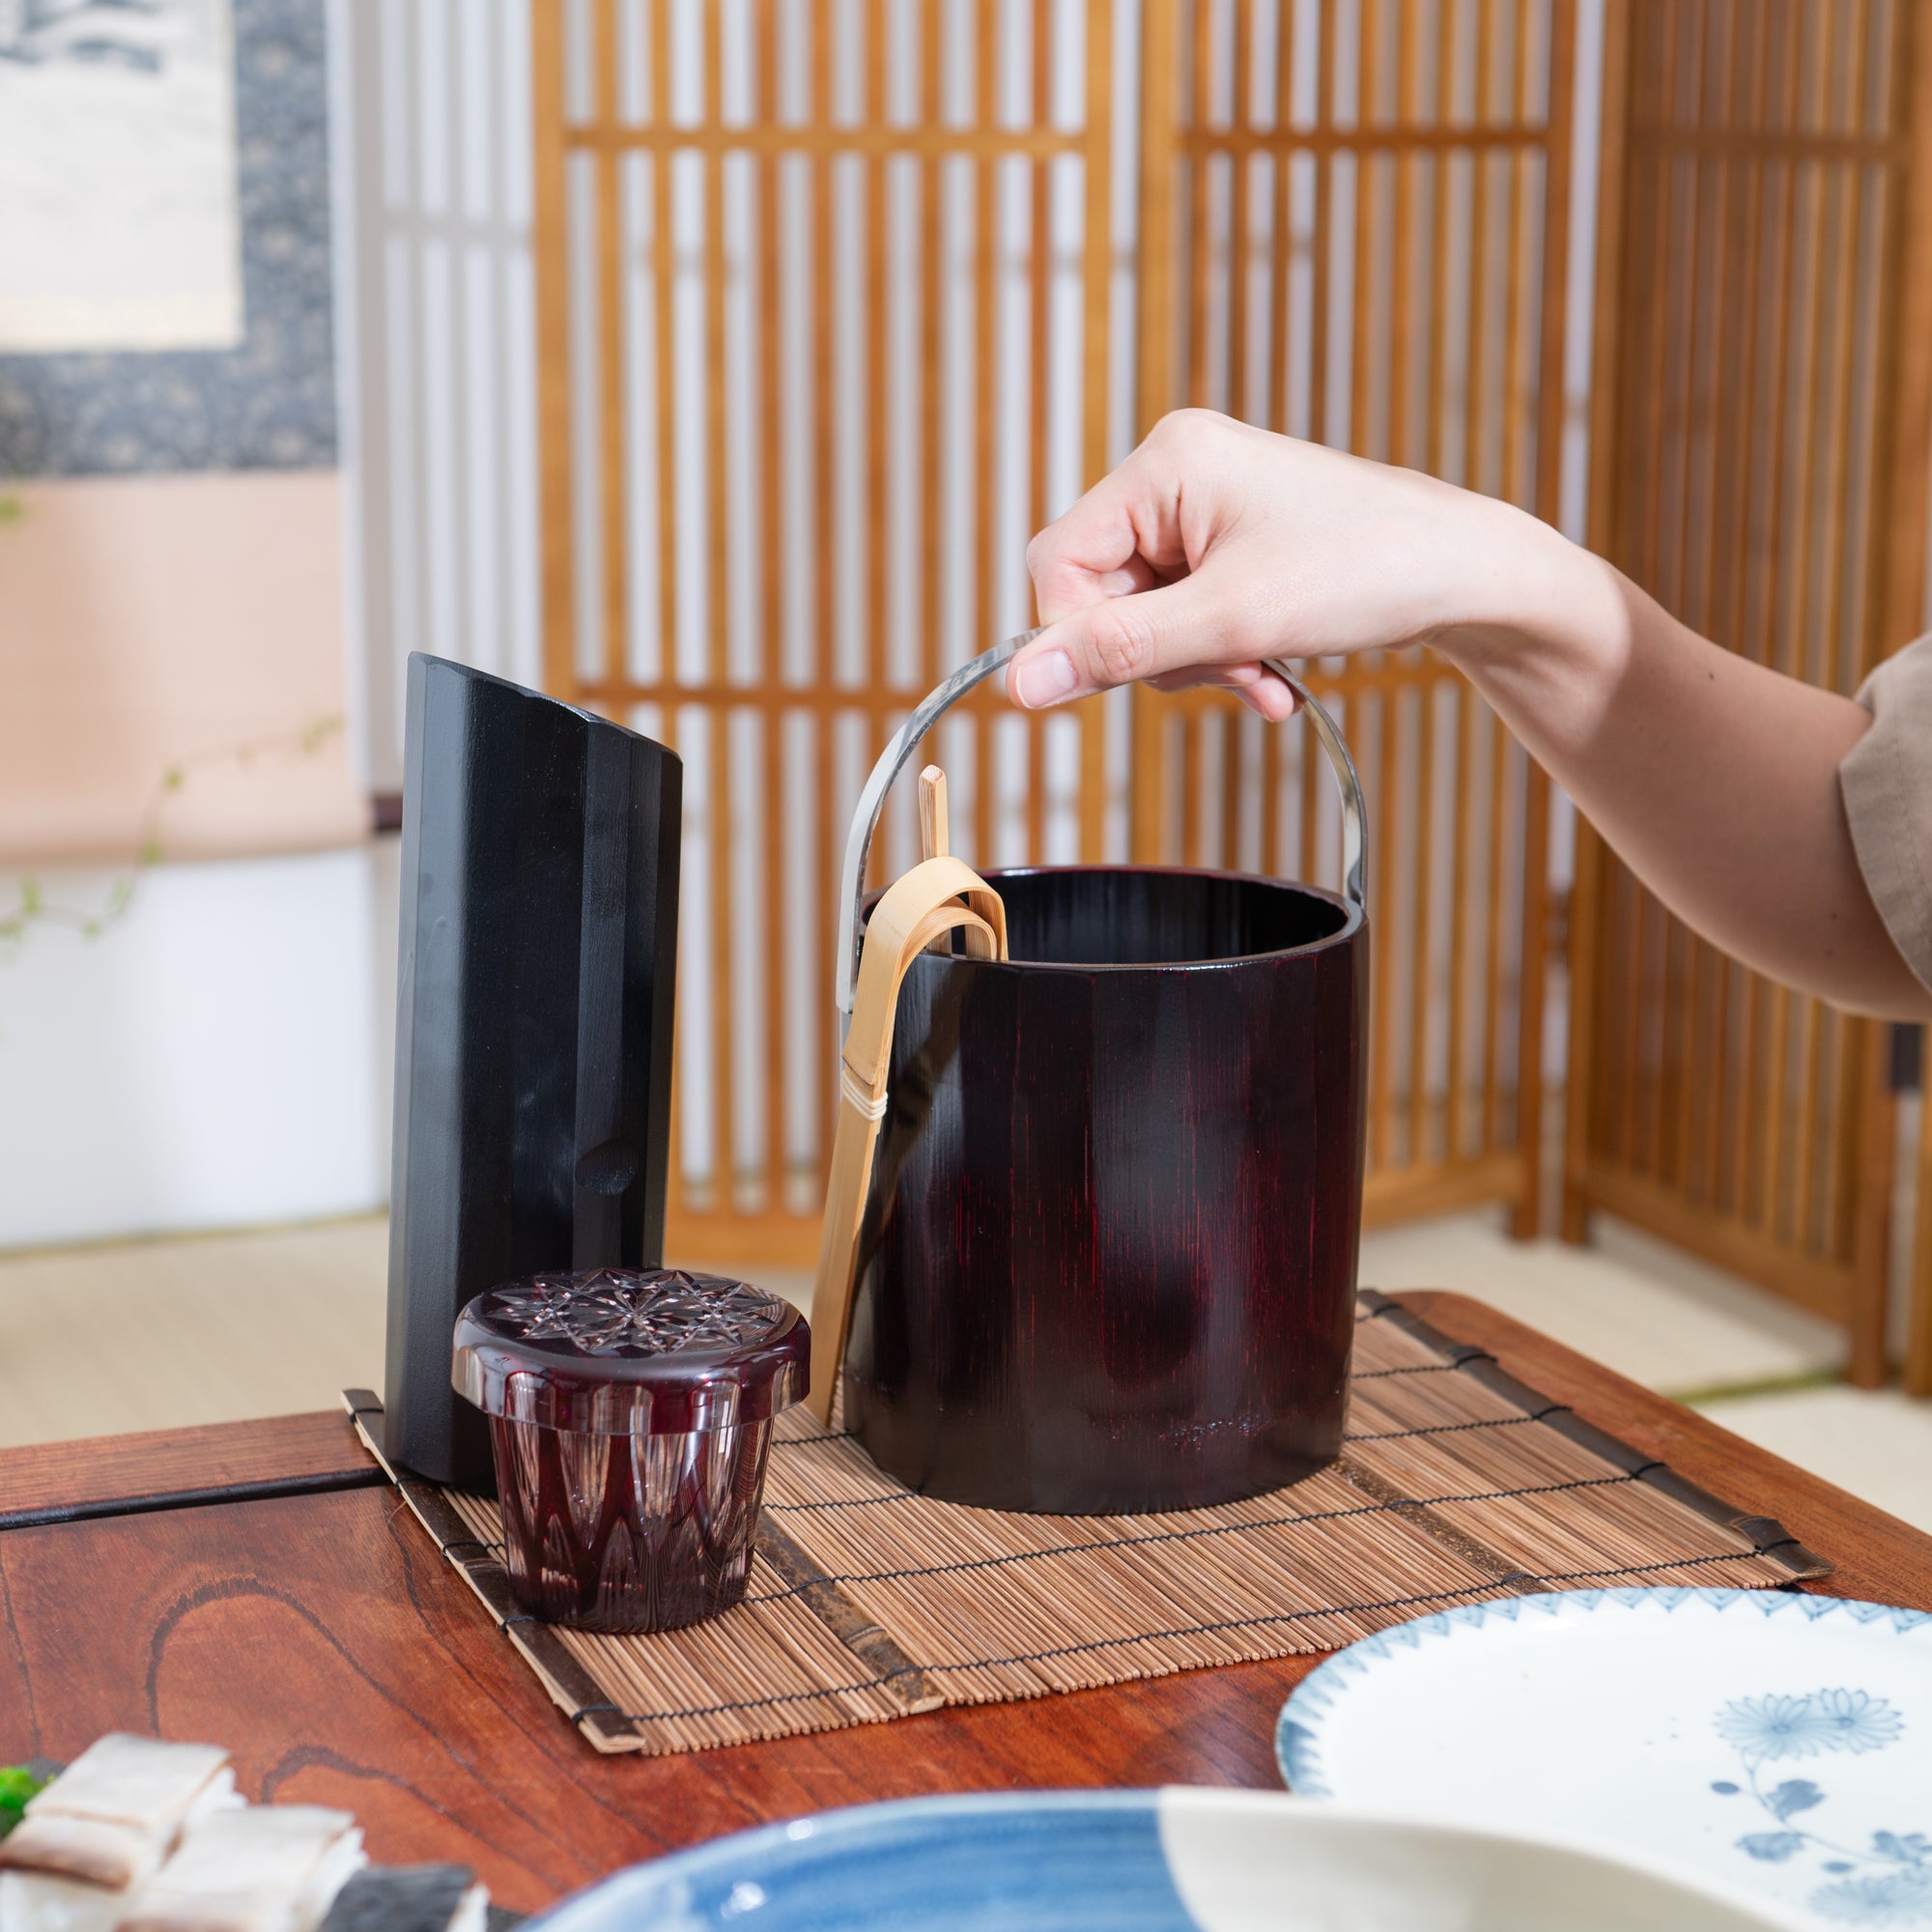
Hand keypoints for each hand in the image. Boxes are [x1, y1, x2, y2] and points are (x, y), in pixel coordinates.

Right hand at [1008, 408, 1545, 719]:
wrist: (1466, 575)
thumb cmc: (1369, 569)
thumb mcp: (1230, 622)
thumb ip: (1118, 652)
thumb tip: (1019, 685)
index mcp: (1166, 462)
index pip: (1057, 562)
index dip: (1078, 634)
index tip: (1128, 681)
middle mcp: (1177, 471)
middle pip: (1100, 592)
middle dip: (1160, 653)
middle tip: (1230, 670)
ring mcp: (1207, 507)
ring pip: (1145, 615)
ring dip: (1199, 662)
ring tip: (1264, 674)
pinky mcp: (1233, 542)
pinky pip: (1187, 614)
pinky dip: (1221, 654)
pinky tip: (1270, 674)